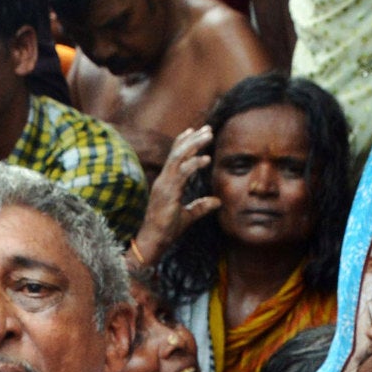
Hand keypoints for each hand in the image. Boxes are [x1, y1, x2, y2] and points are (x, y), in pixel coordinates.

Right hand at [131, 125, 220, 266]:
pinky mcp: (167, 192)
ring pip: (178, 157)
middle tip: (207, 129)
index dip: (184, 141)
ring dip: (194, 145)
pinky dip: (194, 164)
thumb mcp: (189, 216)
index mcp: (166, 182)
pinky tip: (206, 159)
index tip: (196, 131)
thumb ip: (202, 206)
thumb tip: (217, 201)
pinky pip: (181, 173)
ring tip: (208, 136)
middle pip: (177, 152)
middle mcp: (163, 180)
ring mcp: (164, 185)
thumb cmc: (167, 230)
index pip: (174, 156)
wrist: (154, 242)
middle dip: (193, 139)